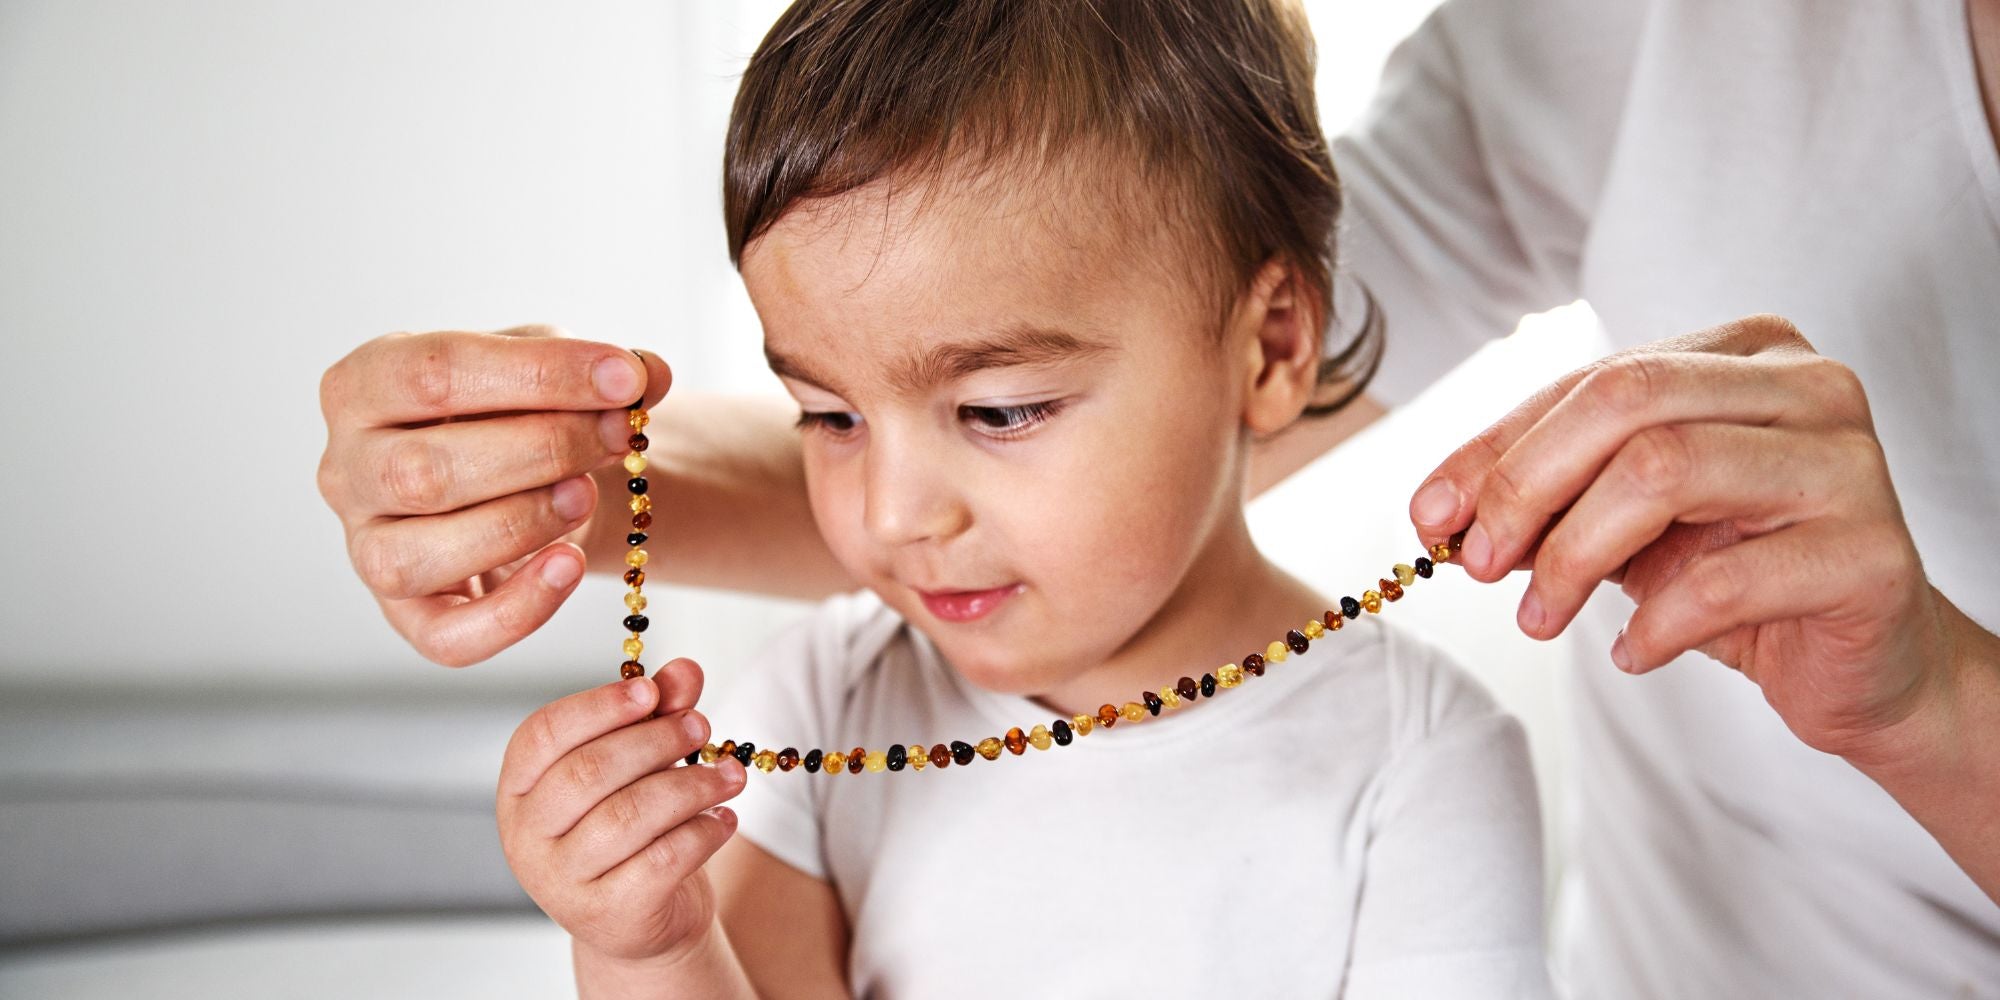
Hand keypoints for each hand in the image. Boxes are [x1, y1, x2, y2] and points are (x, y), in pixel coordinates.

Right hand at [316, 324, 671, 665]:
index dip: (540, 374)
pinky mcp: (406, 616)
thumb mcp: (550, 374)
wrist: (518, 481)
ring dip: (523, 523)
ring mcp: (366, 548)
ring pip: (419, 555)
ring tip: (588, 494)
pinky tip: (570, 565)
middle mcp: (345, 469)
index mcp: (364, 385)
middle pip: (425, 469)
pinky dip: (518, 609)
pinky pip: (447, 636)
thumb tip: (646, 375)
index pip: (435, 372)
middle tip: (620, 437)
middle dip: (542, 450)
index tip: (626, 378)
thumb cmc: (517, 414)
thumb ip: (598, 370)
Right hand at [498, 657, 745, 963]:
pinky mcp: (605, 915)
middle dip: (654, 742)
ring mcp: (559, 881)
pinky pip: (660, 861)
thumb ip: (656, 714)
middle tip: (702, 727)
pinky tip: (725, 818)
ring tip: (731, 774)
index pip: (544, 734)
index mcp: (520, 787)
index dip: (598, 706)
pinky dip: (701, 833)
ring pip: (628, 817)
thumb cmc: (630, 829)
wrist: (637, 920)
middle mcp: (526, 836)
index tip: (651, 690)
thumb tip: (686, 670)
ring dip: (691, 786)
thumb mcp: (639, 765)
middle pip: (587, 772)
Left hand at [1408, 314, 1957, 763]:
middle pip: (1627, 404)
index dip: (1496, 447)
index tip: (1429, 514)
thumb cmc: (1740, 573)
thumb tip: (1440, 512)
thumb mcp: (1626, 522)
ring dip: (1574, 554)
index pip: (1594, 379)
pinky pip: (1727, 580)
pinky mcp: (1870, 554)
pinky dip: (1655, 624)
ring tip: (1541, 616)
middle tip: (1478, 564)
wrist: (1865, 666)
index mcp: (1745, 353)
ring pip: (1666, 471)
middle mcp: (1808, 385)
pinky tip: (1633, 653)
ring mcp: (1848, 462)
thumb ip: (1548, 496)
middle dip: (1526, 486)